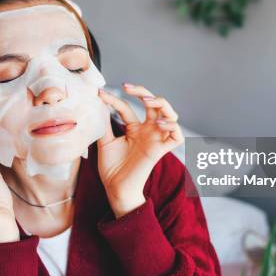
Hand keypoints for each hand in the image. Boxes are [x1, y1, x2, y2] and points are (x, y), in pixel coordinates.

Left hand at [97, 83, 183, 217]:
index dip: (115, 99)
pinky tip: (158, 123)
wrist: (114, 187)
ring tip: (147, 100)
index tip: (100, 94)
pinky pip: (177, 136)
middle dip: (143, 91)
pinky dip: (172, 126)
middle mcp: (147, 131)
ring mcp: (155, 138)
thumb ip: (105, 123)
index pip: (128, 107)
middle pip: (155, 103)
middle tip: (128, 87)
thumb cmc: (111, 168)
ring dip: (162, 103)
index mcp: (134, 128)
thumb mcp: (105, 140)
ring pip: (171, 114)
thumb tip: (98, 102)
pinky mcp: (161, 150)